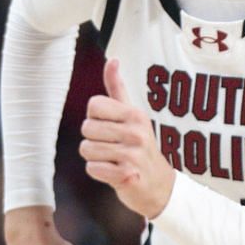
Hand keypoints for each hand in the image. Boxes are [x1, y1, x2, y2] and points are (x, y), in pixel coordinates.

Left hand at [80, 59, 174, 219]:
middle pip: (86, 128)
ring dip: (94, 158)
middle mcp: (136, 132)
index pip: (94, 105)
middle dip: (92, 140)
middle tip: (111, 147)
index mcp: (135, 114)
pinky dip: (98, 173)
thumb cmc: (139, 146)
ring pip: (86, 149)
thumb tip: (112, 59)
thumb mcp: (132, 115)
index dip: (95, 118)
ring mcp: (133, 155)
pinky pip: (93, 169)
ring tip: (112, 160)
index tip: (109, 127)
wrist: (158, 185)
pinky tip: (114, 173)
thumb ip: (117, 88)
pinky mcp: (127, 176)